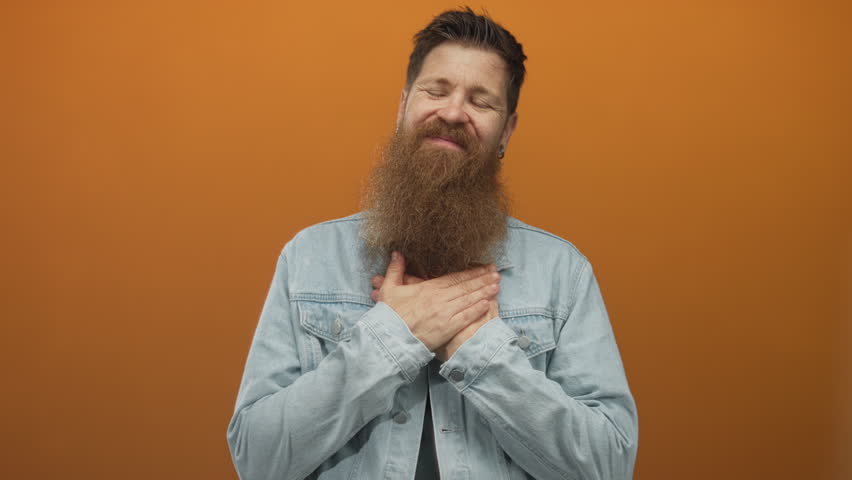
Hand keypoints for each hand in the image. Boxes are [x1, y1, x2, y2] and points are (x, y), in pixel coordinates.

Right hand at [374, 252, 499, 351]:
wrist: (389, 338)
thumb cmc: (389, 315)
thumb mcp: (389, 289)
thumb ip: (395, 270)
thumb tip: (397, 253)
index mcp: (428, 288)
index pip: (454, 278)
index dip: (471, 272)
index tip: (484, 268)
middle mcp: (439, 298)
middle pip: (465, 287)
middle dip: (482, 279)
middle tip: (496, 273)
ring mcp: (444, 313)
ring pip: (468, 300)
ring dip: (484, 292)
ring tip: (497, 285)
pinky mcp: (447, 328)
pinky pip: (465, 317)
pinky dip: (477, 309)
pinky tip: (487, 303)